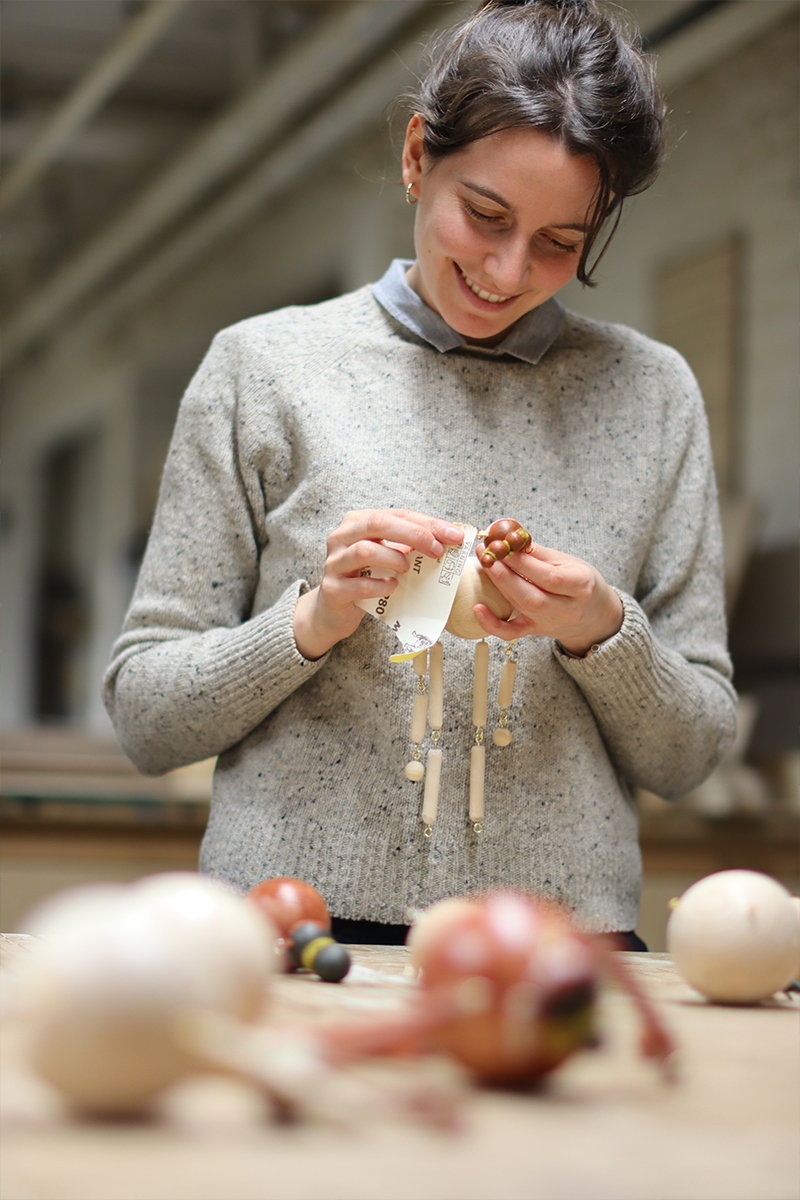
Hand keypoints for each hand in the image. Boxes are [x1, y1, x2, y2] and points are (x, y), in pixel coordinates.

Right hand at [293, 509, 463, 659]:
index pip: (398, 514)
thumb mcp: (387, 557)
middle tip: (438, 551)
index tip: (455, 536)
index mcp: (358, 521)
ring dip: (394, 559)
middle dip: (414, 535)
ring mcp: (334, 562)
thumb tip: (449, 541)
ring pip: (365, 550)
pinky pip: (360, 585)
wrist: (334, 611)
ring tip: (407, 569)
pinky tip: (392, 587)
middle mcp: (341, 536)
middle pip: (378, 524)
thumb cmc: (366, 579)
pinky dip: (382, 586)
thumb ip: (409, 546)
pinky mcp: (332, 589)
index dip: (428, 523)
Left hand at [472, 541, 622, 655]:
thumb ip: (538, 552)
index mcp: (581, 586)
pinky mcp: (535, 631)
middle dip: (504, 573)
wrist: (594, 614)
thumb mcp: (568, 562)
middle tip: (487, 553)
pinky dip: (492, 623)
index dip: (522, 562)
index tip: (503, 544)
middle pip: (531, 594)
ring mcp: (550, 623)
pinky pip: (512, 632)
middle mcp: (567, 609)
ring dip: (498, 584)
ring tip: (484, 563)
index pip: (548, 576)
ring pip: (521, 607)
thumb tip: (510, 537)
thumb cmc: (580, 582)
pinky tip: (478, 608)